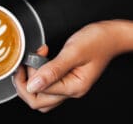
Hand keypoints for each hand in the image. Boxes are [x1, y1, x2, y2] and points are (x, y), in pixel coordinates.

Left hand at [14, 21, 128, 112]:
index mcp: (73, 87)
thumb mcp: (73, 52)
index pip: (40, 93)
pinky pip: (47, 86)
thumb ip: (52, 70)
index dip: (29, 76)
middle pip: (37, 101)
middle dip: (25, 83)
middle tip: (26, 63)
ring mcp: (68, 86)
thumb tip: (33, 85)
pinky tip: (40, 61)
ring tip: (32, 61)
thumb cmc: (97, 41)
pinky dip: (38, 75)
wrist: (110, 35)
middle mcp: (71, 91)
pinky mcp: (66, 80)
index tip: (30, 59)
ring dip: (31, 80)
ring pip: (41, 96)